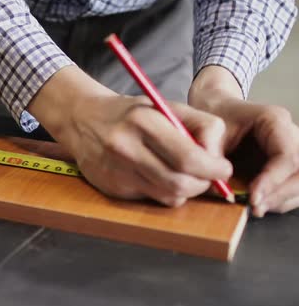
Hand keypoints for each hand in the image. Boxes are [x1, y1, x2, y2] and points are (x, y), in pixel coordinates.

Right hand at [29, 66, 232, 205]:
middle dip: (203, 184)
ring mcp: (117, 171)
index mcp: (143, 122)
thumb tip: (218, 160)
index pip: (189, 158)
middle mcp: (126, 148)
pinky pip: (152, 199)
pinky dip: (163, 192)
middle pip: (181, 183)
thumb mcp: (166, 106)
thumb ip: (200, 126)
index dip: (214, 169)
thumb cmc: (130, 113)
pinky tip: (157, 175)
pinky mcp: (112, 188)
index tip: (223, 169)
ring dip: (186, 190)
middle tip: (208, 176)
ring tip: (185, 175)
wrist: (82, 120)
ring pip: (169, 196)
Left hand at [190, 66, 298, 216]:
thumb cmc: (214, 115)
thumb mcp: (209, 131)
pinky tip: (259, 203)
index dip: (272, 181)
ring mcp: (291, 148)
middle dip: (280, 193)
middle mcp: (290, 133)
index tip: (252, 197)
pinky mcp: (286, 163)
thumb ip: (212, 155)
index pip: (288, 155)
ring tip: (255, 208)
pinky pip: (294, 185)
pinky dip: (280, 198)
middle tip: (254, 207)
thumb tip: (219, 186)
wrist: (216, 108)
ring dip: (282, 199)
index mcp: (274, 120)